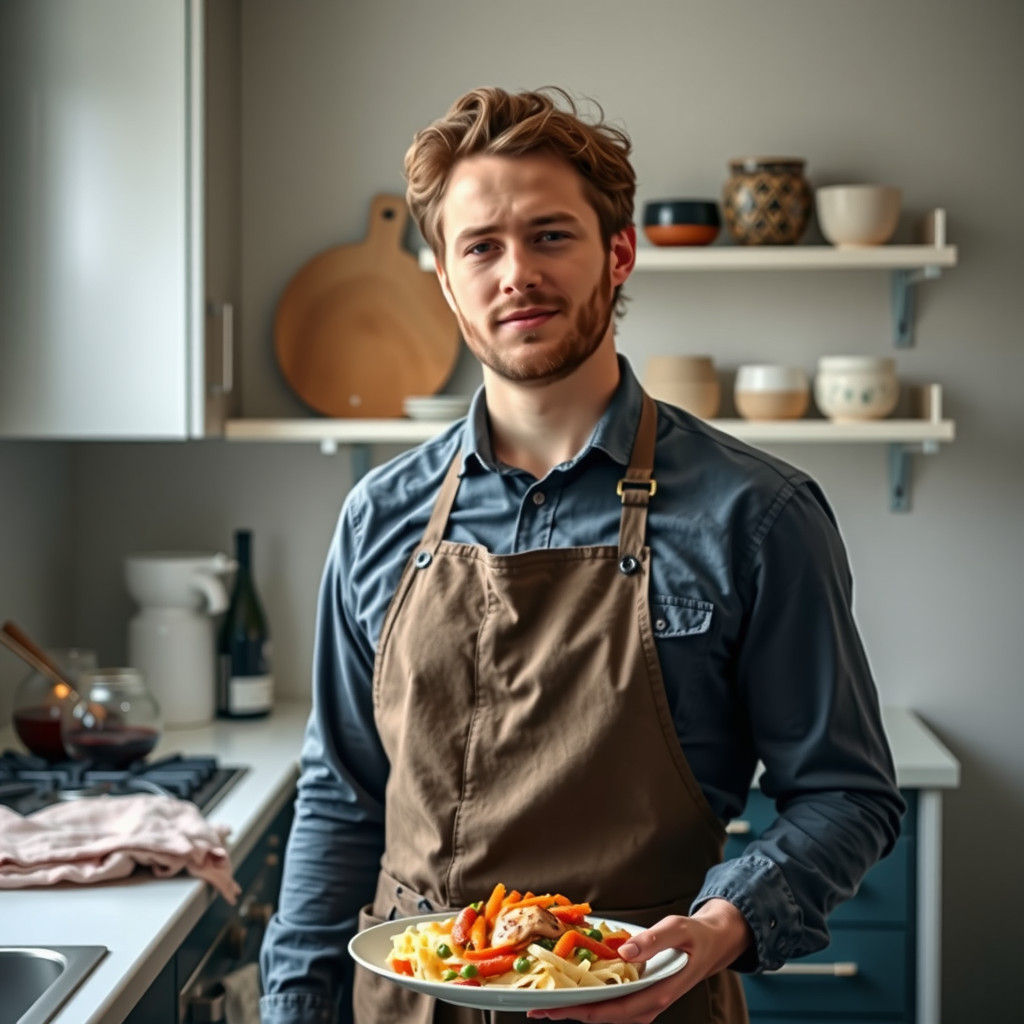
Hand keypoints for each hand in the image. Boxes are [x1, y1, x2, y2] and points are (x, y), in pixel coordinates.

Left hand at [526, 899, 751, 1022]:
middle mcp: (647, 1005)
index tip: (552, 1009)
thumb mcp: (678, 930)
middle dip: (568, 1013)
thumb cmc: (696, 937)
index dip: (579, 1011)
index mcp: (656, 995)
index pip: (610, 1011)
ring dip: (576, 1007)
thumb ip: (652, 940)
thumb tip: (625, 952)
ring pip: (604, 1012)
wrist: (715, 943)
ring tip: (545, 1001)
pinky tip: (572, 988)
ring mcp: (643, 1002)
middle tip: (535, 1007)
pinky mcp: (640, 995)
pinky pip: (611, 1001)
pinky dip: (590, 997)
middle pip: (601, 1016)